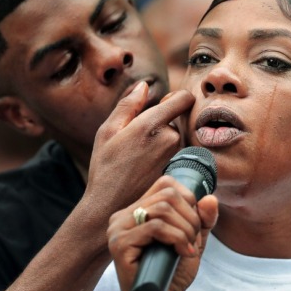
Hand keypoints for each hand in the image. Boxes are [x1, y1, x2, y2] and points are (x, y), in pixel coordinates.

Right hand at [83, 83, 194, 223]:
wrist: (112, 205)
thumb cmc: (106, 167)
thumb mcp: (108, 131)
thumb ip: (128, 105)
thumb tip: (144, 86)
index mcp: (152, 124)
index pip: (184, 98)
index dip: (175, 98)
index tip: (164, 105)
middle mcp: (171, 139)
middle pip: (178, 118)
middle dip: (164, 123)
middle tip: (141, 141)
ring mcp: (178, 156)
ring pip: (178, 137)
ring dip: (165, 141)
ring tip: (143, 157)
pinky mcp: (181, 171)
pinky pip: (179, 153)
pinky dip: (168, 156)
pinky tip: (151, 168)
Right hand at [108, 176, 218, 290]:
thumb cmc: (170, 274)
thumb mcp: (193, 242)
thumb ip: (203, 220)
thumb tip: (210, 198)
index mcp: (137, 210)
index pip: (165, 184)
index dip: (188, 198)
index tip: (195, 223)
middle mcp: (123, 216)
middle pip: (167, 195)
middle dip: (190, 217)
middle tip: (193, 239)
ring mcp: (118, 229)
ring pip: (162, 209)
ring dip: (185, 229)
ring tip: (187, 247)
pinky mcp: (119, 244)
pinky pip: (156, 227)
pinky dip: (177, 238)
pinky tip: (181, 253)